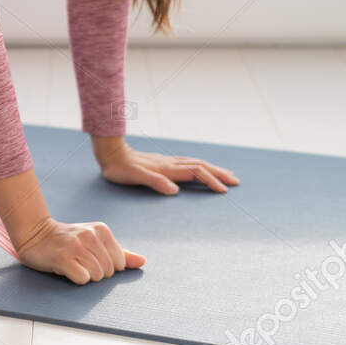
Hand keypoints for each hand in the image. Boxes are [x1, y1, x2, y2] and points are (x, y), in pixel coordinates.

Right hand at [14, 216, 144, 284]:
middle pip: (109, 272)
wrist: (35, 234)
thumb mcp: (96, 242)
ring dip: (85, 276)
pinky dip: (75, 278)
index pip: (120, 263)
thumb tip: (143, 261)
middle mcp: (90, 235)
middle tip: (80, 262)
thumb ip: (121, 253)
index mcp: (102, 230)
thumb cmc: (68, 241)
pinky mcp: (63, 258)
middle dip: (96, 273)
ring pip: (96, 276)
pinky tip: (66, 268)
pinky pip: (82, 279)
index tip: (91, 259)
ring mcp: (76, 246)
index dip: (107, 267)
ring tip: (73, 265)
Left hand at [94, 136, 237, 194]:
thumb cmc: (120, 169)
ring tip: (226, 175)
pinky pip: (188, 164)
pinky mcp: (163, 163)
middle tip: (236, 182)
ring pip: (195, 164)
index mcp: (167, 169)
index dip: (210, 181)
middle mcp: (170, 163)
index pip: (195, 173)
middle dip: (219, 174)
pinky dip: (200, 167)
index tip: (223, 191)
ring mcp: (167, 162)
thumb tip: (174, 190)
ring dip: (212, 169)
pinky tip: (201, 170)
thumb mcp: (135, 177)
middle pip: (201, 166)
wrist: (110, 153)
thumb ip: (154, 182)